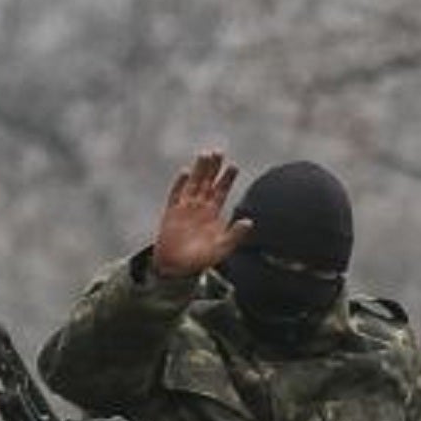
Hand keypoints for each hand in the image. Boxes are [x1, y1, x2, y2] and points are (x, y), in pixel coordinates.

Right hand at [153, 150, 252, 278]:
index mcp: (212, 213)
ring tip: (205, 154)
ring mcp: (185, 208)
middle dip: (213, 168)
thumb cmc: (201, 260)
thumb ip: (235, 235)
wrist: (177, 268)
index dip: (227, 178)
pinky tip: (185, 172)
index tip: (233, 166)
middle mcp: (199, 207)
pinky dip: (180, 184)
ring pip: (193, 184)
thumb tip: (249, 221)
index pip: (221, 191)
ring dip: (198, 170)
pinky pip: (176, 195)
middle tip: (219, 151)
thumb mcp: (222, 248)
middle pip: (207, 182)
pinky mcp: (171, 213)